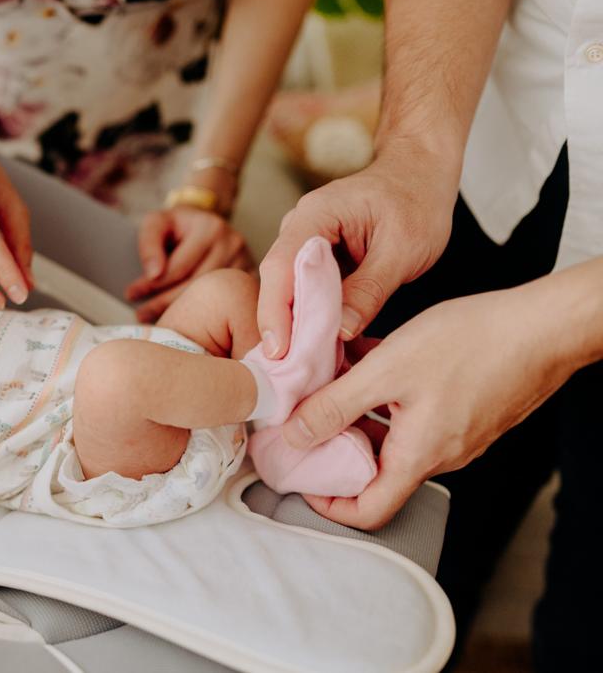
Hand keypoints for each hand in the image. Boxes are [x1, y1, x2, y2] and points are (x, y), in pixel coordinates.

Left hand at [126, 206, 252, 321]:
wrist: (207, 222)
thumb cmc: (179, 225)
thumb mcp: (158, 223)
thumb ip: (149, 244)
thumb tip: (153, 274)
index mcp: (210, 228)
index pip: (178, 266)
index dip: (151, 284)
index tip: (131, 294)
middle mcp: (233, 244)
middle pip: (195, 285)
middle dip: (164, 303)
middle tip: (140, 315)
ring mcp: (246, 262)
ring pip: (212, 299)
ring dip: (184, 314)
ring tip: (159, 321)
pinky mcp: (252, 278)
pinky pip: (228, 304)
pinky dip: (208, 316)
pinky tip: (189, 324)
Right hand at [256, 140, 458, 357]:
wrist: (420, 171)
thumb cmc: (416, 201)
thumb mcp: (403, 249)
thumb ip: (370, 290)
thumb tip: (342, 332)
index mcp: (315, 216)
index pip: (282, 267)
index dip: (276, 313)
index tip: (279, 353)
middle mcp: (299, 229)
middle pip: (277, 284)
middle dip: (280, 329)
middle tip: (286, 375)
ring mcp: (304, 244)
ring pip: (289, 293)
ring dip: (295, 329)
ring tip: (302, 371)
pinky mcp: (315, 261)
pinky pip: (306, 294)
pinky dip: (312, 321)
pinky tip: (321, 351)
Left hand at [280, 286, 577, 529]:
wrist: (543, 326)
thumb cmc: (473, 344)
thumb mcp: (386, 370)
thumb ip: (335, 405)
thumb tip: (293, 435)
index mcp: (418, 457)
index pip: (368, 511)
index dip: (329, 505)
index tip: (302, 480)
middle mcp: (439, 454)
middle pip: (375, 470)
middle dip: (335, 445)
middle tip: (306, 417)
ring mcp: (455, 433)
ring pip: (391, 435)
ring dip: (358, 412)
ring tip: (330, 377)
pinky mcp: (464, 410)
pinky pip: (412, 413)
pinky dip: (384, 393)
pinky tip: (367, 356)